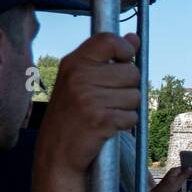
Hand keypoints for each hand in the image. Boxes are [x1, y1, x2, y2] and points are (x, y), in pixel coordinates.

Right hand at [36, 33, 140, 174]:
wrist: (56, 153)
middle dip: (128, 88)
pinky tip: (107, 127)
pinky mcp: (100, 119)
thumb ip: (108, 58)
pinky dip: (125, 124)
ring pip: (135, 96)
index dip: (124, 50)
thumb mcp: (82, 80)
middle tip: (107, 100)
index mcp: (73, 63)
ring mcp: (89, 99)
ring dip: (127, 108)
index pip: (108, 40)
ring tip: (105, 113)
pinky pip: (132, 116)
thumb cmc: (72, 115)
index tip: (122, 61)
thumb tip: (134, 38)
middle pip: (132, 72)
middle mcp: (79, 77)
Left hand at [151, 166, 190, 191]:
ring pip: (184, 179)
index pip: (185, 167)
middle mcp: (175, 174)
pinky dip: (186, 185)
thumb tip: (191, 168)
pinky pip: (182, 183)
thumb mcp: (178, 181)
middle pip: (185, 173)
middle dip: (191, 175)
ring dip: (189, 181)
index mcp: (175, 171)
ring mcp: (175, 179)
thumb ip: (185, 174)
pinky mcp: (175, 185)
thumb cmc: (167, 189)